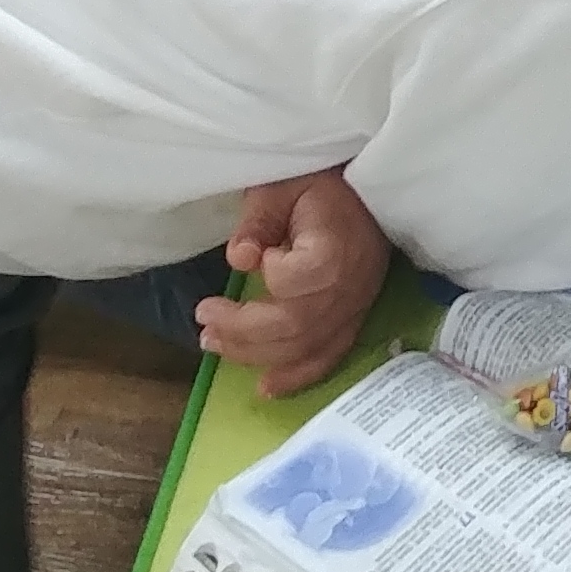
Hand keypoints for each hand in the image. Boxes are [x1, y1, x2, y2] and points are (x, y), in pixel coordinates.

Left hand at [195, 168, 392, 398]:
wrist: (366, 193)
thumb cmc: (319, 184)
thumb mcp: (282, 187)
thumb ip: (259, 220)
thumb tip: (239, 258)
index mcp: (336, 246)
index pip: (301, 277)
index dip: (274, 274)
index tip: (258, 255)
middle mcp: (351, 285)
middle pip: (296, 324)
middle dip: (242, 330)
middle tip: (204, 320)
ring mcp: (355, 306)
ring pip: (305, 347)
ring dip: (255, 354)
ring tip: (214, 344)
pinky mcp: (354, 319)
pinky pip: (328, 357)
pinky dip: (297, 377)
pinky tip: (266, 386)